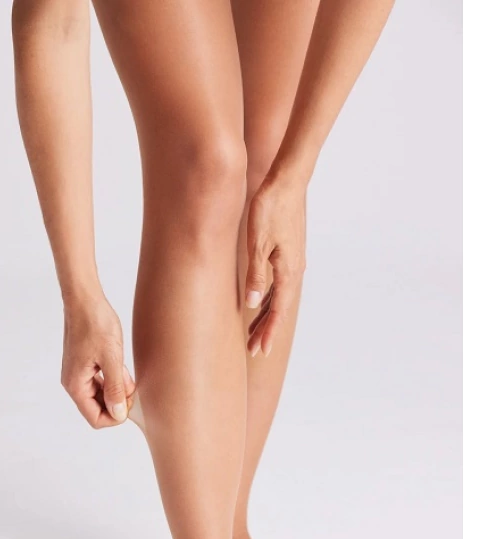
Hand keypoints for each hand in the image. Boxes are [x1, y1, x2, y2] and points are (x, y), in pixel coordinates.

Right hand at [61, 295, 135, 427]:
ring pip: (100, 396)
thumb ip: (115, 388)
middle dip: (117, 402)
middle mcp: (73, 383)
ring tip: (126, 372)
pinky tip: (121, 367)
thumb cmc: (96, 324)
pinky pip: (99, 382)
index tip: (130, 400)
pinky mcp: (84, 365)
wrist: (85, 299)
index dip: (115, 416)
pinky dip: (112, 379)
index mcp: (76, 385)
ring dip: (116, 390)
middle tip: (131, 385)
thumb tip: (118, 414)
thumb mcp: (112, 358)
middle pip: (97, 409)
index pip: (95, 418)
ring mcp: (78, 374)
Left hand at [245, 175, 306, 355]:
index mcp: (288, 271)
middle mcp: (294, 270)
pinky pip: (279, 285)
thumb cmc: (271, 207)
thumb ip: (255, 274)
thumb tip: (251, 304)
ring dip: (267, 316)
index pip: (277, 311)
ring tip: (254, 333)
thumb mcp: (257, 242)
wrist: (288, 181)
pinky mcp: (289, 253)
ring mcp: (293, 262)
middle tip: (254, 350)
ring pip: (279, 298)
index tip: (259, 351)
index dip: (268, 332)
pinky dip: (270, 300)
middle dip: (266, 330)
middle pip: (279, 309)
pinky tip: (261, 303)